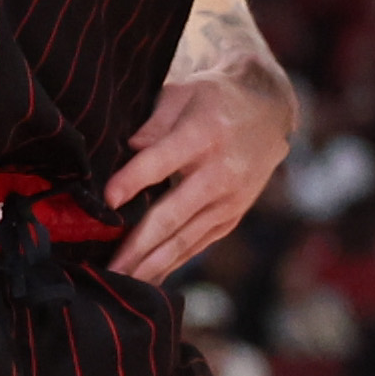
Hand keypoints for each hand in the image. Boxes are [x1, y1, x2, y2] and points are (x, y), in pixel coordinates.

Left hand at [104, 51, 295, 285]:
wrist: (269, 112)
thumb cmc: (214, 99)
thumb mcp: (184, 93)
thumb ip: (154, 121)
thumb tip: (127, 151)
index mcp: (204, 134)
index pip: (162, 161)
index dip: (133, 180)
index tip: (106, 200)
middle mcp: (220, 172)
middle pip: (172, 214)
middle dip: (137, 244)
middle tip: (107, 268)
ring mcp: (229, 200)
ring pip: (184, 238)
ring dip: (150, 264)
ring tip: (119, 282)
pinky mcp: (232, 216)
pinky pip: (197, 245)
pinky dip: (171, 263)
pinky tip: (147, 278)